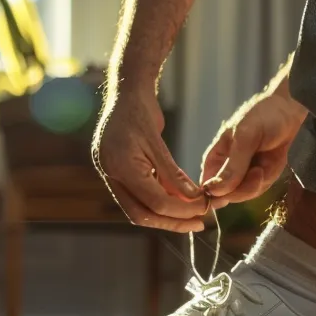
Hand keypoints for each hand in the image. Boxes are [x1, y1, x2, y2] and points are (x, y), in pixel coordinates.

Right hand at [92, 92, 206, 231]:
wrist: (123, 92)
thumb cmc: (140, 110)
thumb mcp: (157, 141)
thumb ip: (172, 173)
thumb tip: (193, 200)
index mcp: (119, 166)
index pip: (153, 202)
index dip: (181, 210)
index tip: (204, 210)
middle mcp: (111, 175)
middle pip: (141, 214)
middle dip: (171, 222)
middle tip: (198, 223)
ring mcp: (111, 175)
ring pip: (138, 209)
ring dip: (166, 215)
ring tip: (193, 215)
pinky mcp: (117, 173)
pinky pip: (137, 196)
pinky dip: (158, 200)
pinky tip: (179, 200)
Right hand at [201, 88, 307, 208]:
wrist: (290, 111)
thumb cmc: (263, 116)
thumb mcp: (246, 137)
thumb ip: (233, 165)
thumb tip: (214, 190)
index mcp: (215, 158)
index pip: (206, 186)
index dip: (213, 196)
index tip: (227, 194)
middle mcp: (226, 169)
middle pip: (226, 195)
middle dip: (243, 188)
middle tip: (257, 173)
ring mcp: (245, 174)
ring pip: (245, 195)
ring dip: (257, 183)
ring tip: (264, 166)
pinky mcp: (261, 177)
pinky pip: (260, 189)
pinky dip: (268, 180)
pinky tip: (271, 164)